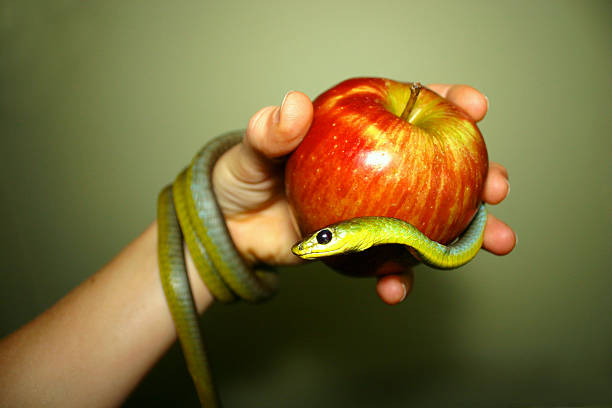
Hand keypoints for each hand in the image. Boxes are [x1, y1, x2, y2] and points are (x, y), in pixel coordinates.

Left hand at [212, 86, 515, 303]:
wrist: (231, 231)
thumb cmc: (244, 178)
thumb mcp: (253, 150)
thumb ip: (272, 131)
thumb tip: (294, 107)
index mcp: (359, 131)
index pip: (409, 108)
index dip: (448, 103)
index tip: (474, 107)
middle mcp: (378, 168)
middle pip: (438, 165)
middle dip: (476, 173)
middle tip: (495, 185)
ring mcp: (375, 209)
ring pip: (431, 216)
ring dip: (464, 232)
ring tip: (491, 243)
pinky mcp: (363, 245)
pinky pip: (390, 261)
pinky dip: (398, 276)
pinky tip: (396, 287)